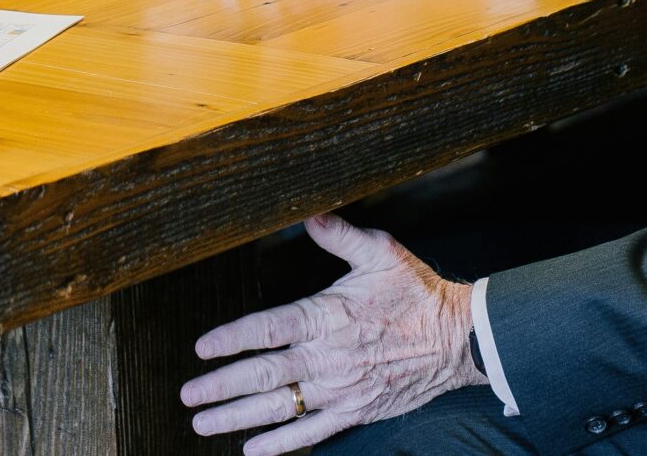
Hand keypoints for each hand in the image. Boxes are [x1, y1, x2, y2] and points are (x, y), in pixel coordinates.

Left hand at [181, 214, 482, 452]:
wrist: (458, 339)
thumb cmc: (417, 293)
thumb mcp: (380, 253)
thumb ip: (339, 235)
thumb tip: (309, 214)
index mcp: (326, 316)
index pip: (267, 330)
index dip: (231, 339)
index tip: (201, 348)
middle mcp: (327, 357)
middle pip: (263, 375)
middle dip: (220, 386)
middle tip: (188, 395)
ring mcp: (340, 389)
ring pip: (279, 407)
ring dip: (237, 417)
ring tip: (203, 423)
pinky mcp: (354, 411)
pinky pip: (311, 432)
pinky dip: (280, 443)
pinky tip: (252, 449)